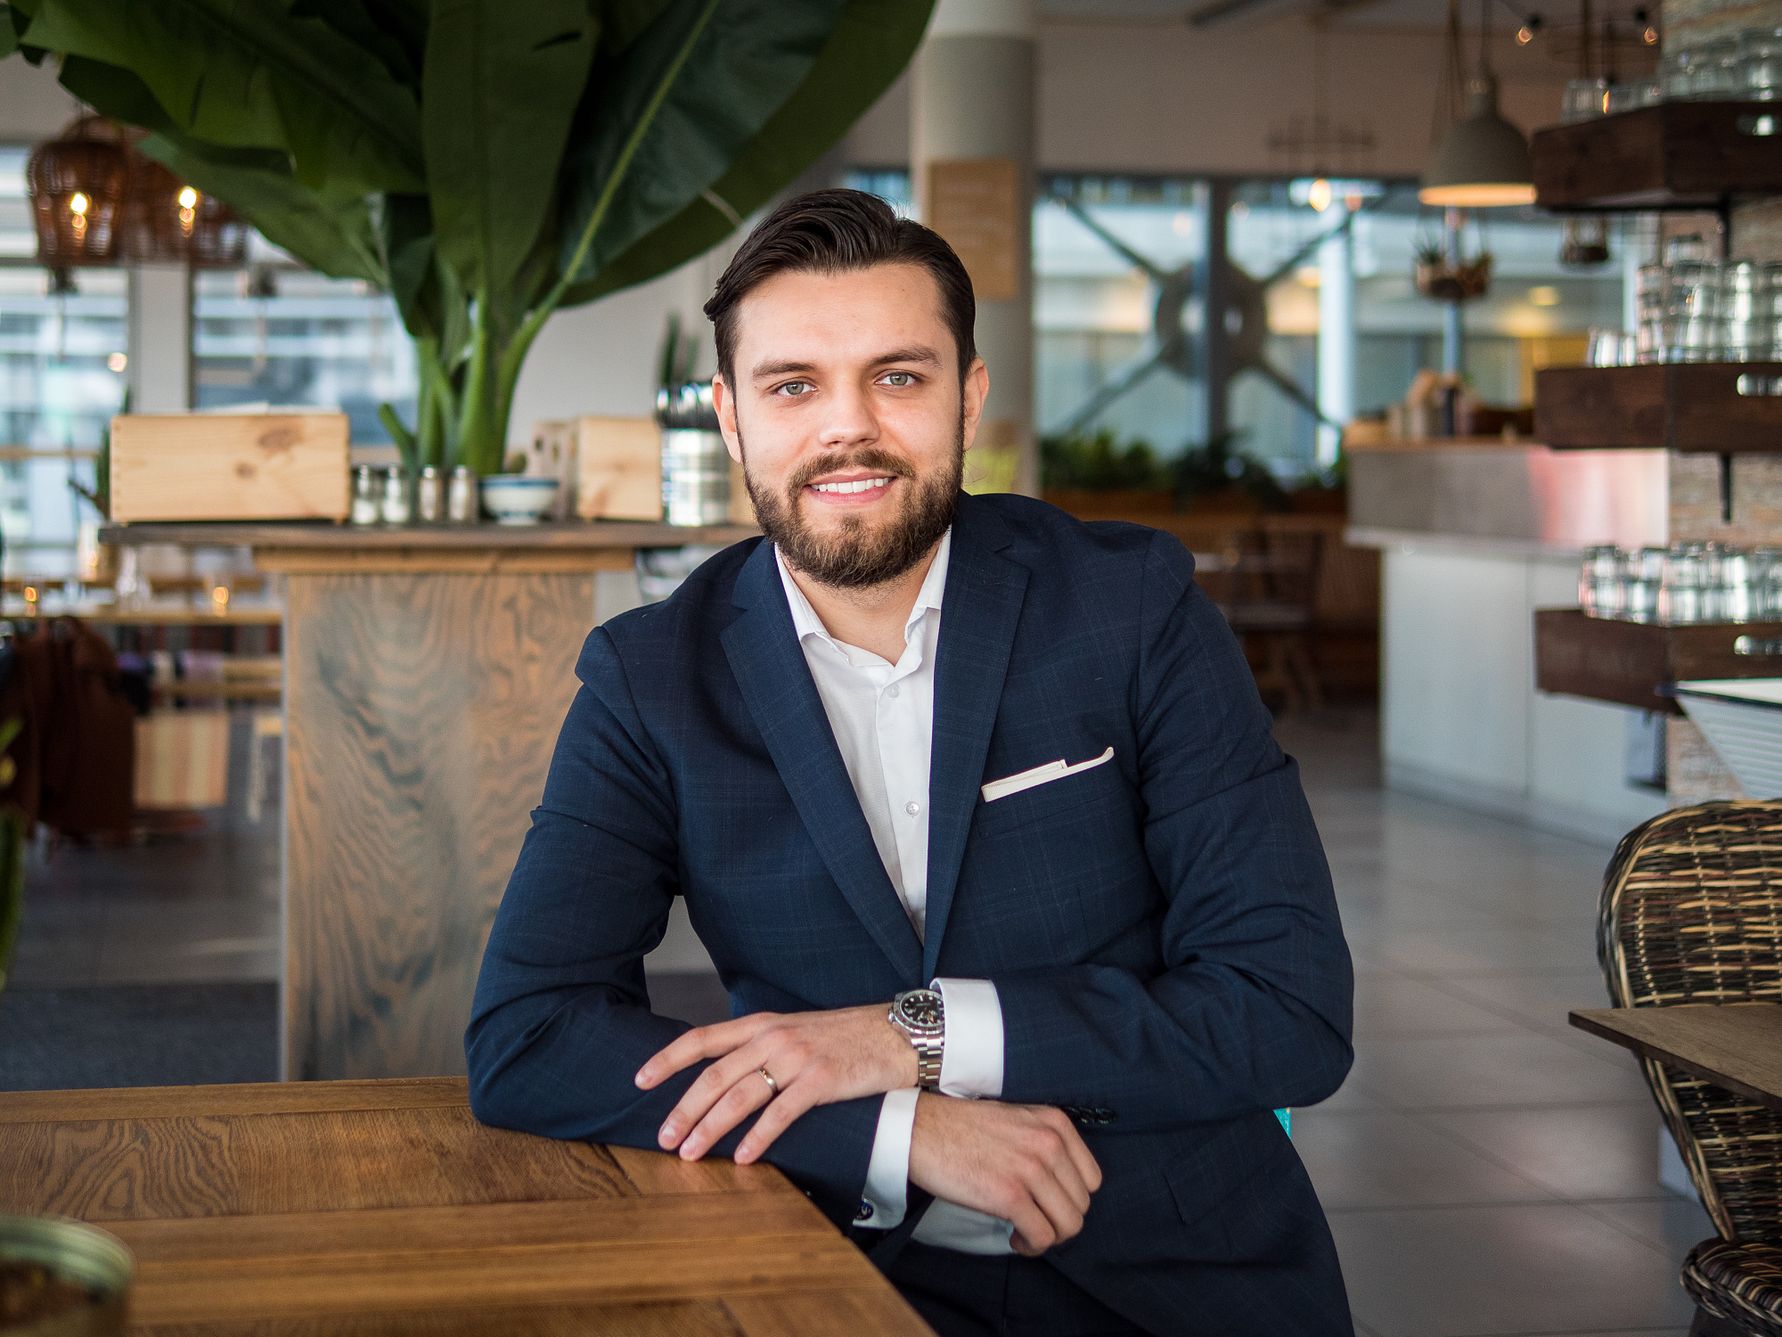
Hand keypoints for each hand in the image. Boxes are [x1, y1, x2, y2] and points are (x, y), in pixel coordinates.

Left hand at [635, 1005, 916, 1162]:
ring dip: (709, 1128)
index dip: (667, 1059)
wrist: (897, 1034)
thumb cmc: (846, 1038)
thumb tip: (724, 1075)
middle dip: (682, 1110)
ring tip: (689, 1154)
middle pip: (713, 1075)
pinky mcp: (821, 1081)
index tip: (639, 1079)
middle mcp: (773, 1036)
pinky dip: (757, 1138)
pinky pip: (780, 1114)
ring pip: (739, 1096)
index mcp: (761, 1023)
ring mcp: (797, 1058)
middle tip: (662, 1139)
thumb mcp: (796, 1031)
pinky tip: (743, 1157)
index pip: (701, 1038)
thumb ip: (760, 1047)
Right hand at [908, 1094, 1102, 1256]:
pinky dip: (1031, 1246)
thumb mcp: (1018, 1120)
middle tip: (1034, 1222)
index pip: (1092, 1179)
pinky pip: (1042, 1237)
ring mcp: (1030, 1169)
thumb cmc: (963, 1128)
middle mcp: (1049, 1143)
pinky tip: (1014, 1238)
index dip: (1072, 1199)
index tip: (1050, 1204)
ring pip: (1068, 1225)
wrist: (920, 1129)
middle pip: (1081, 1205)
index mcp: (1055, 1123)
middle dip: (1059, 1221)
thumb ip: (1045, 1144)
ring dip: (1048, 1237)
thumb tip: (1062, 1186)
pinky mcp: (1009, 1195)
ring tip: (1024, 1233)